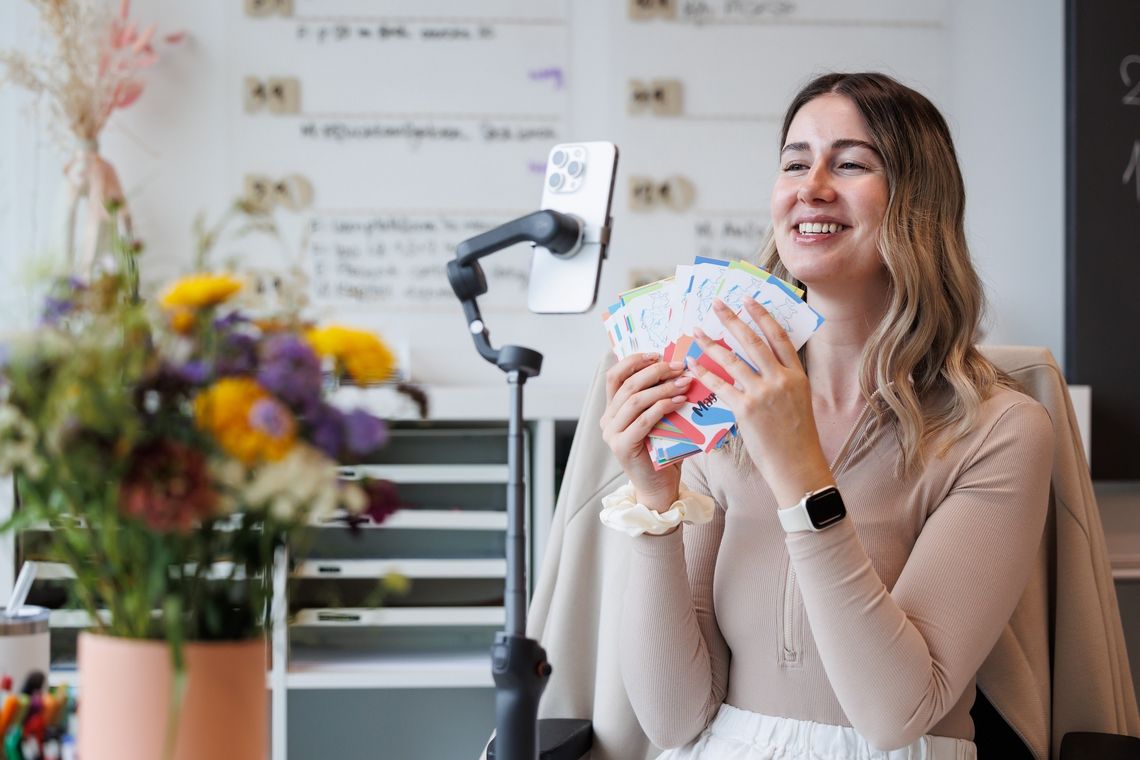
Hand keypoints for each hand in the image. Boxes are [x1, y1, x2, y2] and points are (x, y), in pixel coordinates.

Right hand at [599, 352, 690, 509]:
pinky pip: (643, 420)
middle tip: (679, 366)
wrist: (660, 488)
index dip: (633, 361)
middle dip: (655, 371)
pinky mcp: (623, 447)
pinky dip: (663, 407)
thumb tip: (679, 370)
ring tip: (684, 382)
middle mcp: (607, 420)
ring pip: (635, 400)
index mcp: (612, 410)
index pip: (615, 376)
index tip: (657, 354)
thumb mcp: (658, 419)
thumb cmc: (662, 452)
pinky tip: (680, 402)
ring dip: (663, 388)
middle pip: (627, 385)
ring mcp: (612, 434)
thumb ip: (658, 399)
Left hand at [690, 298, 832, 506]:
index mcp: (796, 375)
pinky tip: (692, 365)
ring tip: (696, 332)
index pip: (778, 337)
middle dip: (733, 320)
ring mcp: (763, 394)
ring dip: (711, 344)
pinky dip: (705, 374)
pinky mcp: (746, 409)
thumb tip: (761, 363)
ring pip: (732, 360)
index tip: (749, 301)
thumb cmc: (797, 436)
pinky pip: (721, 386)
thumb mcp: (798, 401)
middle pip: (753, 341)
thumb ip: (783, 380)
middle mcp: (781, 379)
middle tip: (717, 304)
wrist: (797, 465)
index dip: (762, 316)